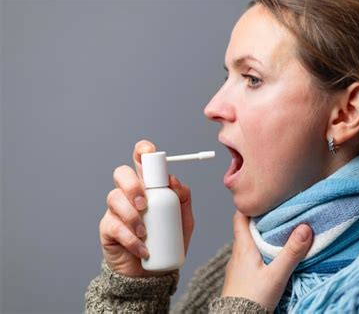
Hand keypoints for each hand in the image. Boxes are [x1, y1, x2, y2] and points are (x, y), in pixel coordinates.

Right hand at [99, 140, 194, 276]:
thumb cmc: (168, 241)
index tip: (148, 153)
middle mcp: (129, 193)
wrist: (154, 273)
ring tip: (146, 232)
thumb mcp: (184, 220)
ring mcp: (116, 210)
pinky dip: (130, 238)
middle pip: (121, 173)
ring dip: (131, 215)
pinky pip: (114, 226)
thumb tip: (174, 180)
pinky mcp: (108, 228)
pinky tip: (142, 249)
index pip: (140, 161)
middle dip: (132, 185)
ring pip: (114, 197)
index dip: (141, 152)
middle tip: (145, 204)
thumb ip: (183, 198)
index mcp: (148, 186)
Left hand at [221, 210, 313, 312]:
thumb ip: (291, 252)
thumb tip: (305, 228)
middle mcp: (237, 253)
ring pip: (248, 243)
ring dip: (261, 236)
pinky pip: (249, 256)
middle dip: (260, 220)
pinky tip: (271, 256)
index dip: (250, 205)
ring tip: (279, 233)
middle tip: (278, 214)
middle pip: (246, 228)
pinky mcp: (241, 276)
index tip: (264, 199)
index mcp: (243, 247)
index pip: (239, 216)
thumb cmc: (253, 298)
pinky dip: (260, 250)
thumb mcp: (277, 274)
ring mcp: (238, 265)